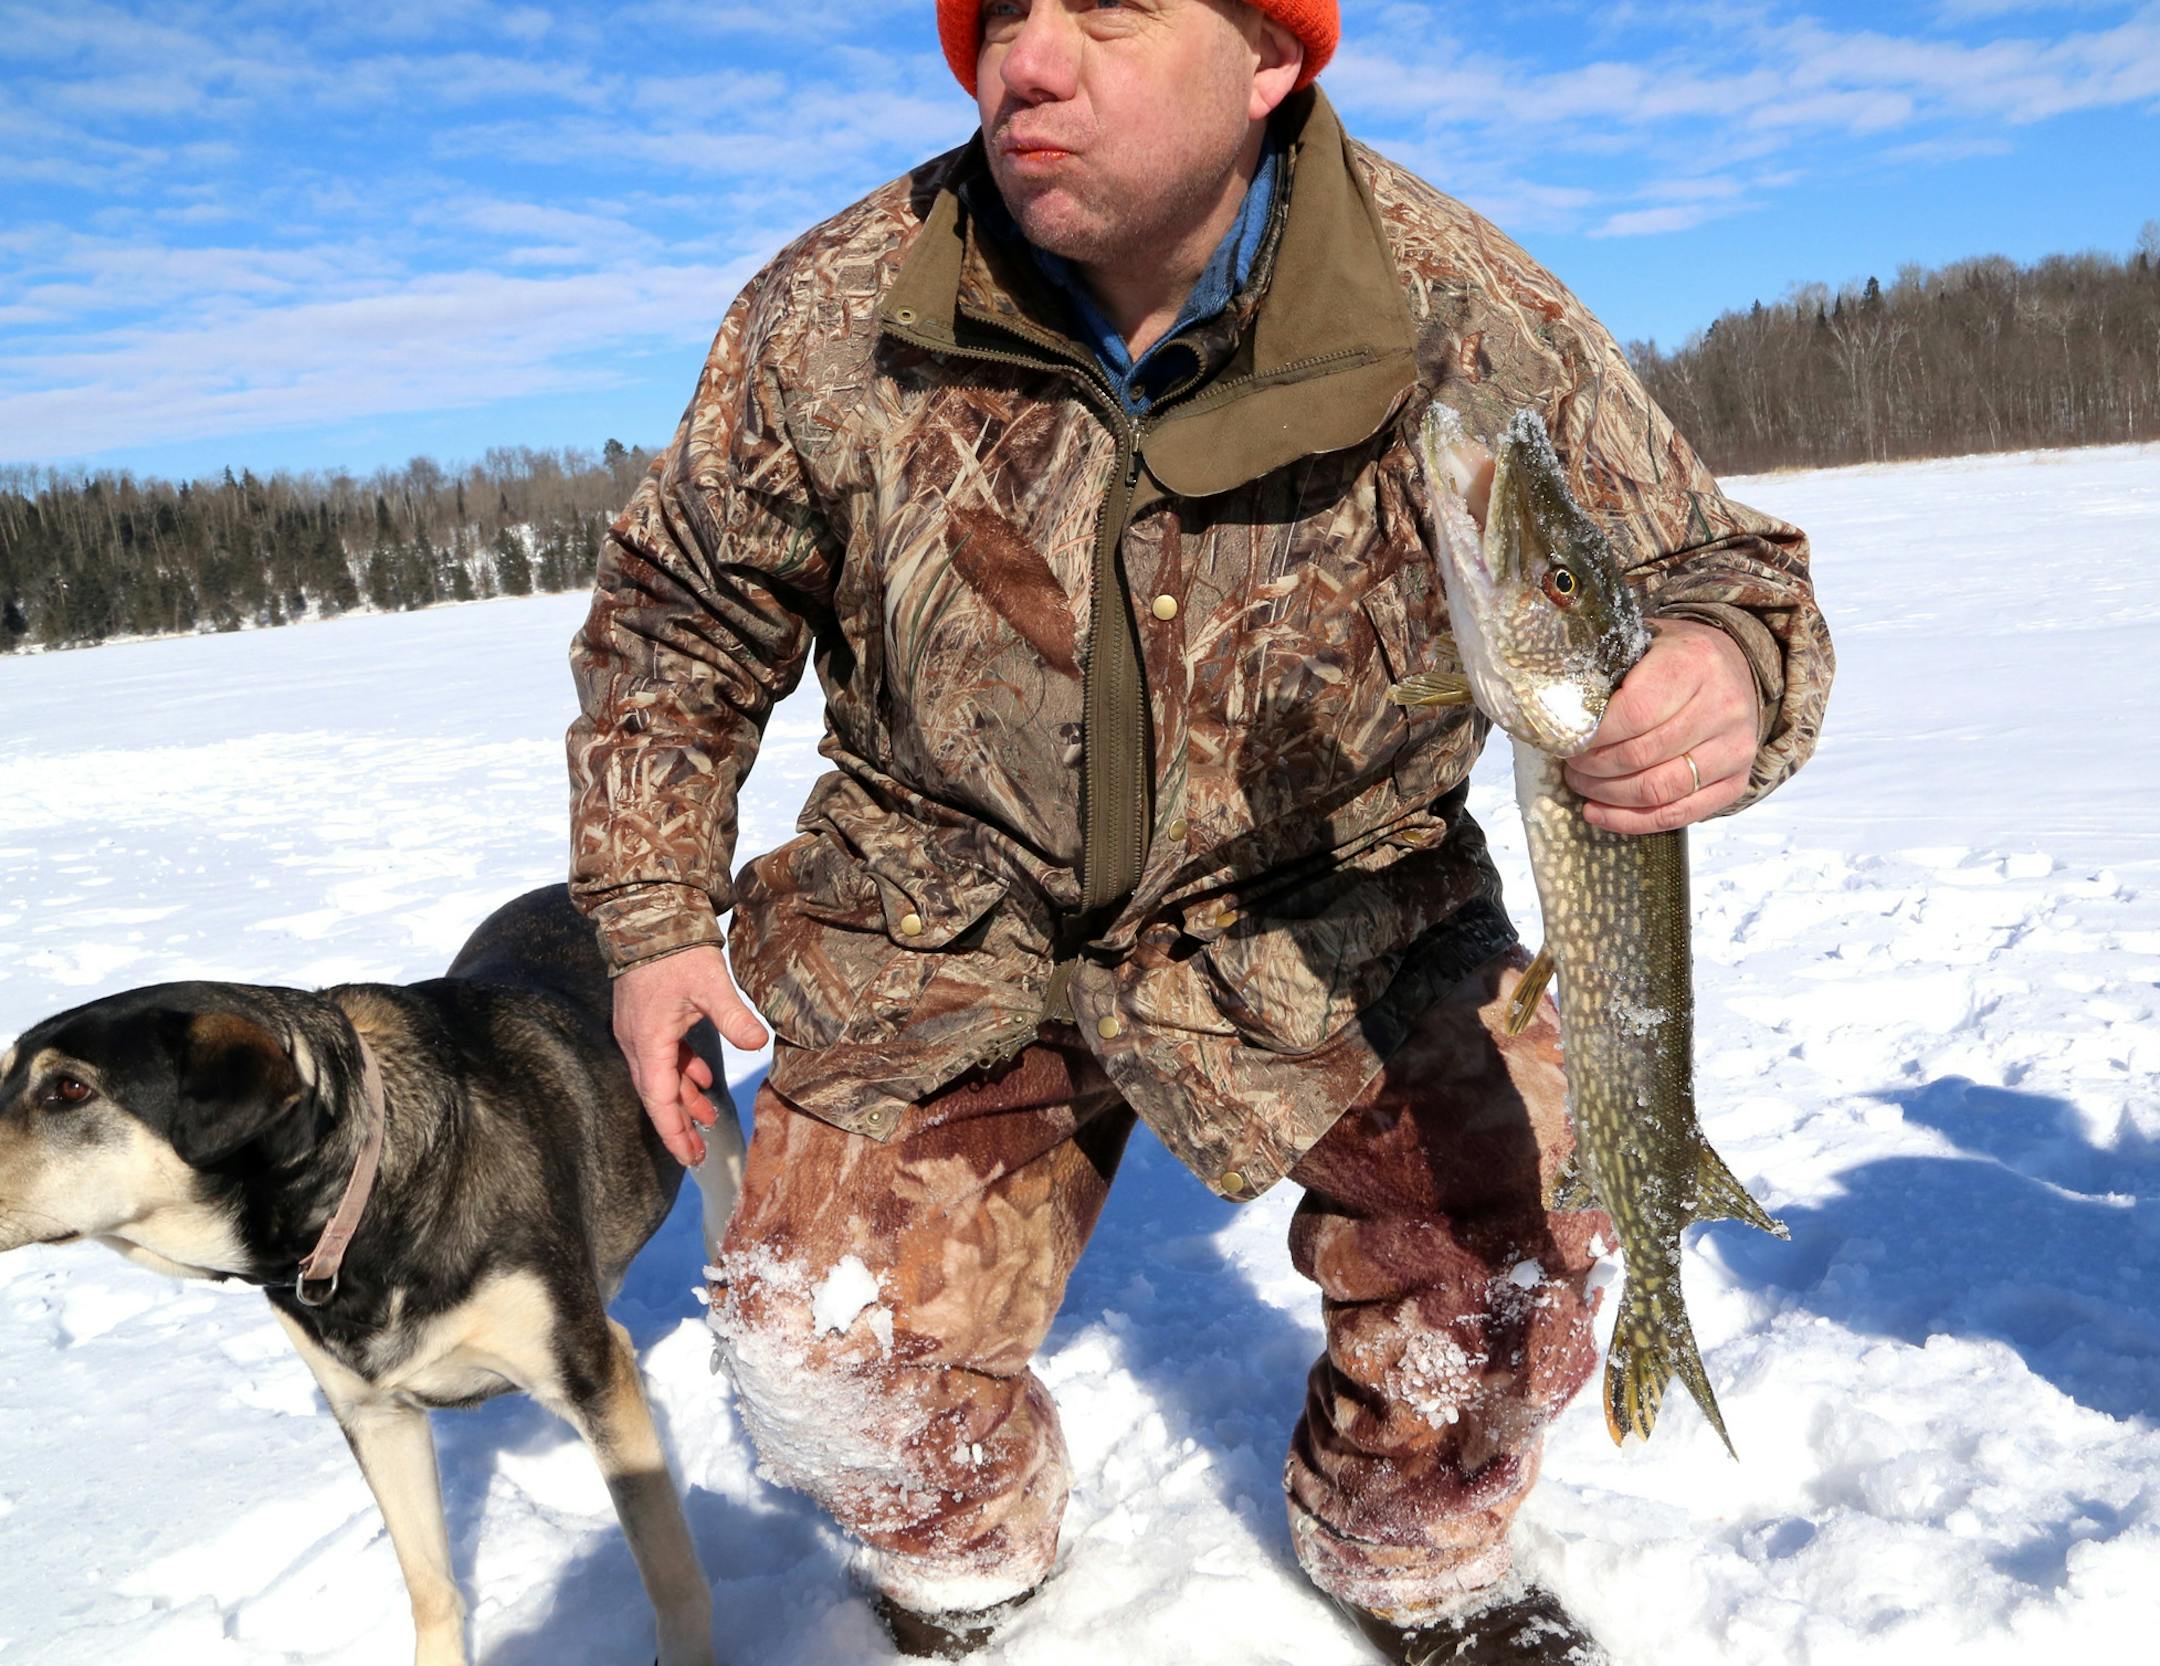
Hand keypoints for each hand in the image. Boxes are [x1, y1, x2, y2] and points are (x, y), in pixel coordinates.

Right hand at [612, 946, 766, 1165]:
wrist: (648, 916)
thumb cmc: (676, 951)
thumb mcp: (710, 983)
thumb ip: (734, 1016)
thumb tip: (760, 1044)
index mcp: (649, 1040)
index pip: (660, 1099)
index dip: (675, 1131)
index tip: (690, 1157)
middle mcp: (637, 1042)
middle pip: (658, 1096)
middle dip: (679, 1126)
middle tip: (699, 1154)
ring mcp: (639, 1031)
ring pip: (661, 1077)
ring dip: (684, 1099)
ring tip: (709, 1119)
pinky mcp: (647, 1020)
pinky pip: (663, 1057)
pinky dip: (682, 1072)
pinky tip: (702, 1077)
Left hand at [1435, 432, 1757, 833]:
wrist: (1734, 663)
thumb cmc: (1655, 644)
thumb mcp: (1624, 620)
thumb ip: (1565, 588)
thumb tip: (1478, 493)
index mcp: (1689, 657)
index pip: (1630, 712)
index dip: (1583, 732)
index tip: (1556, 732)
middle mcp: (1721, 702)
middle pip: (1637, 756)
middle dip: (1587, 765)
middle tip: (1561, 758)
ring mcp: (1733, 744)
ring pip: (1655, 789)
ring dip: (1603, 794)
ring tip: (1578, 781)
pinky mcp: (1735, 779)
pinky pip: (1678, 815)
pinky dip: (1630, 821)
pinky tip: (1597, 812)